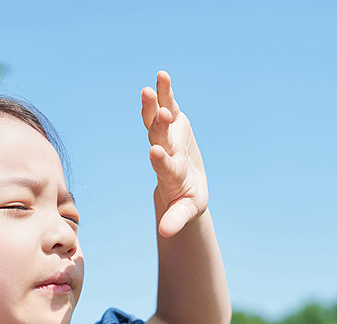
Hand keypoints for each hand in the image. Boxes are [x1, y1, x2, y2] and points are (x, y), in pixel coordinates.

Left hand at [141, 71, 207, 237]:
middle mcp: (164, 152)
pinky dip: (165, 92)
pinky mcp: (173, 123)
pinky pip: (167, 105)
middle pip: (158, 138)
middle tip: (157, 114)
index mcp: (169, 175)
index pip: (163, 167)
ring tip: (150, 88)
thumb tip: (165, 234)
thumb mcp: (185, 211)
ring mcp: (167, 136)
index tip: (155, 152)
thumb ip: (176, 219)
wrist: (182, 184)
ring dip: (154, 104)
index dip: (160, 160)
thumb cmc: (186, 200)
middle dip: (158, 127)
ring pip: (157, 119)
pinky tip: (162, 75)